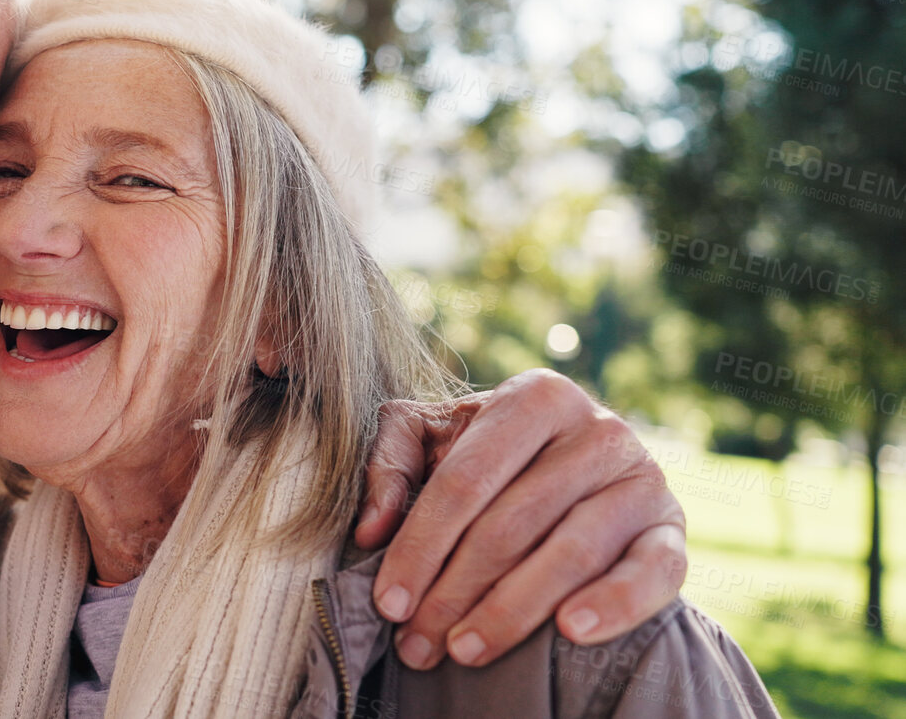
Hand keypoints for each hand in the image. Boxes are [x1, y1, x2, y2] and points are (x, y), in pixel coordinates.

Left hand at [352, 369, 686, 669]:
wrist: (580, 469)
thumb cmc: (490, 455)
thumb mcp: (432, 438)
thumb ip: (391, 464)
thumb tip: (372, 529)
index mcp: (535, 397)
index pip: (465, 480)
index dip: (421, 546)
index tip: (388, 603)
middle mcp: (597, 429)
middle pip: (512, 524)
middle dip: (454, 592)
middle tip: (417, 643)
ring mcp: (643, 478)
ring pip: (571, 552)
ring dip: (511, 611)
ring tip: (464, 651)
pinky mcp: (675, 528)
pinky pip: (652, 572)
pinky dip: (614, 604)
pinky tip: (569, 632)